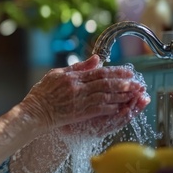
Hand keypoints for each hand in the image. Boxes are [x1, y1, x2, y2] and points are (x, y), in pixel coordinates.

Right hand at [19, 55, 146, 134]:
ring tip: (134, 93)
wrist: (35, 112)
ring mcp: (79, 100)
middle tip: (137, 82)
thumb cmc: (42, 94)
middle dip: (123, 82)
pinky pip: (100, 109)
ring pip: (106, 95)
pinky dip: (112, 107)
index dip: (115, 71)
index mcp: (72, 76)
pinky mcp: (80, 113)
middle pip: (105, 82)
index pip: (98, 71)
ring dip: (121, 94)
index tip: (128, 71)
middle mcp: (77, 87)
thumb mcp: (56, 74)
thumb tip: (96, 59)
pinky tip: (121, 106)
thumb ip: (77, 67)